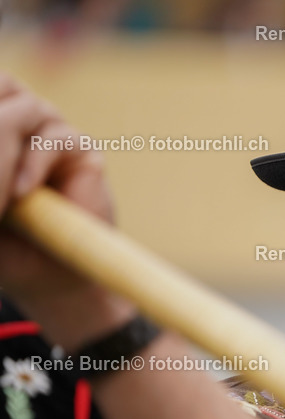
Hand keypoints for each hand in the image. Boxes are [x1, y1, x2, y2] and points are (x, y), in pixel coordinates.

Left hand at [0, 72, 131, 346]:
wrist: (48, 275)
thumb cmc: (4, 240)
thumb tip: (0, 128)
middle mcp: (19, 123)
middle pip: (3, 83)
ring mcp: (51, 133)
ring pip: (24, 107)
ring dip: (4, 146)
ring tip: (2, 194)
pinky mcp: (82, 151)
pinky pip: (53, 139)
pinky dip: (33, 164)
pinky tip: (23, 193)